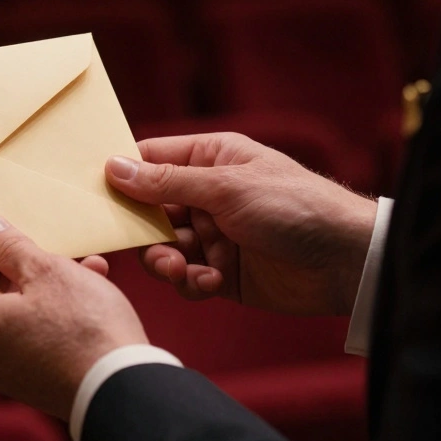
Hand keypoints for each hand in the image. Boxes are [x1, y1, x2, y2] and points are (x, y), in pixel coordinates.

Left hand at [0, 213, 147, 419]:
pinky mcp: (37, 382)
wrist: (125, 390)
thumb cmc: (82, 327)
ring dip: (49, 286)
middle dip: (23, 266)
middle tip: (48, 244)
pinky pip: (37, 336)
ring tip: (85, 265)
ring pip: (21, 313)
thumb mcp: (47, 271)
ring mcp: (9, 372)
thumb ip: (10, 247)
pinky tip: (92, 289)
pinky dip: (58, 313)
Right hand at [106, 133, 377, 316]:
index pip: (149, 161)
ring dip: (167, 261)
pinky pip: (187, 277)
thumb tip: (113, 168)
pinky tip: (212, 282)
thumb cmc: (295, 206)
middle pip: (148, 210)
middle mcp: (207, 194)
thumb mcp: (226, 188)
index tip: (94, 197)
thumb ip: (166, 183)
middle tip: (148, 246)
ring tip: (183, 270)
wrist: (346, 260)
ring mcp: (214, 234)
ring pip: (163, 248)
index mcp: (209, 159)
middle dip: (143, 232)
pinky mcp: (222, 271)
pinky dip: (191, 282)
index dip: (121, 177)